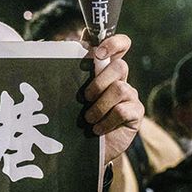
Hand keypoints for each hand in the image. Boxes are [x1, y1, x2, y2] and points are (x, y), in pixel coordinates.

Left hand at [82, 34, 143, 163]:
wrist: (86, 148)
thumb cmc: (76, 117)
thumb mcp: (70, 94)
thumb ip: (71, 73)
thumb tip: (55, 48)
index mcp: (105, 69)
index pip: (119, 45)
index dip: (114, 42)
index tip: (97, 52)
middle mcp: (120, 79)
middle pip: (120, 66)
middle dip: (99, 81)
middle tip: (86, 97)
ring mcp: (130, 95)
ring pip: (120, 88)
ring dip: (100, 105)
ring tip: (88, 118)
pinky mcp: (136, 112)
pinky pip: (123, 110)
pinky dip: (106, 120)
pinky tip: (98, 128)